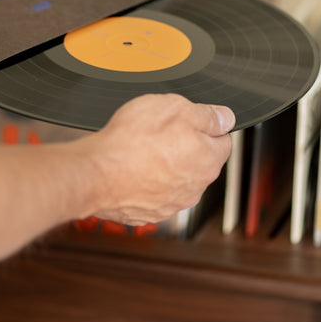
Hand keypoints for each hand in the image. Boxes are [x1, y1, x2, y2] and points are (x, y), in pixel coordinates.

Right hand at [86, 93, 234, 225]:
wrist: (95, 173)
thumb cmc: (132, 141)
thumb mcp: (175, 108)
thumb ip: (207, 114)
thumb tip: (225, 117)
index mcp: (208, 161)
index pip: (223, 141)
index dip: (205, 127)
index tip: (188, 122)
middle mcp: (195, 188)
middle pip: (200, 162)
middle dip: (185, 148)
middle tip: (160, 134)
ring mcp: (171, 204)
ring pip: (177, 180)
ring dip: (166, 167)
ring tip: (142, 151)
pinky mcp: (148, 213)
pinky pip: (154, 194)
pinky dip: (146, 183)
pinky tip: (132, 169)